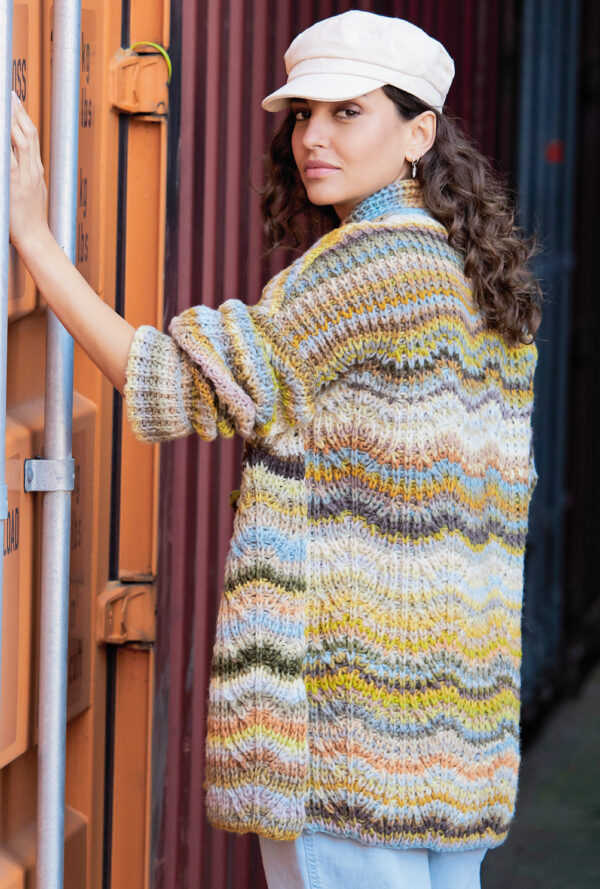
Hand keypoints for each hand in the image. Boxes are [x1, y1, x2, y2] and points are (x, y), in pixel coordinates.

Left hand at [9, 91, 48, 251]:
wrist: (35, 239)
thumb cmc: (32, 219)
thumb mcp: (35, 191)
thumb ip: (28, 172)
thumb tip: (21, 159)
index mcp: (37, 171)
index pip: (32, 137)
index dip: (23, 116)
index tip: (15, 100)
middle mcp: (32, 171)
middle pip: (28, 134)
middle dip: (17, 112)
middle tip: (9, 94)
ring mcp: (23, 178)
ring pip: (19, 143)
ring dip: (11, 123)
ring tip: (5, 108)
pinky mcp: (12, 186)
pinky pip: (8, 161)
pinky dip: (5, 146)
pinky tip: (1, 134)